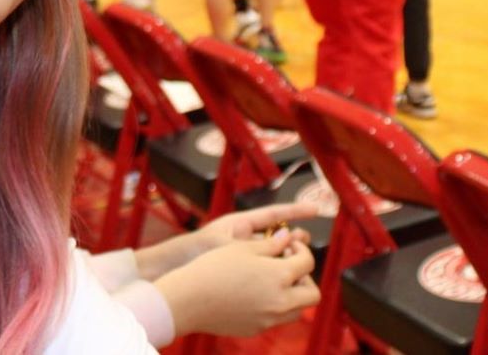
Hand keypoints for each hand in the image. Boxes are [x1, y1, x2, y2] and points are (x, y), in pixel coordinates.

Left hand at [144, 201, 318, 274]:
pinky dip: (275, 269)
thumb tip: (285, 237)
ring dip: (286, 255)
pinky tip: (284, 277)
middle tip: (304, 244)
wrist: (170, 270)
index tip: (317, 210)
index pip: (274, 213)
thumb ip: (255, 242)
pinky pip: (264, 267)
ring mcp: (242, 254)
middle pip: (277, 234)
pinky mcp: (240, 270)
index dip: (296, 211)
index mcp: (239, 223)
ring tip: (297, 259)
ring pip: (273, 253)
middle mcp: (243, 237)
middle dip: (294, 238)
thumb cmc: (192, 252)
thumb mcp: (224, 244)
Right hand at [154, 229, 319, 337]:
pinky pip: (276, 319)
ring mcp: (269, 319)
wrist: (189, 300)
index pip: (308, 263)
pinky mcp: (257, 329)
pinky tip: (255, 293)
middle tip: (288, 267)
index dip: (302, 251)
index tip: (289, 246)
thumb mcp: (243, 248)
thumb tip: (288, 239)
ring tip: (273, 281)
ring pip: (297, 310)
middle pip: (312, 294)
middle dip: (305, 278)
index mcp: (280, 277)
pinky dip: (275, 306)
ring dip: (293, 294)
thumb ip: (271, 244)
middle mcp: (280, 301)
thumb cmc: (213, 268)